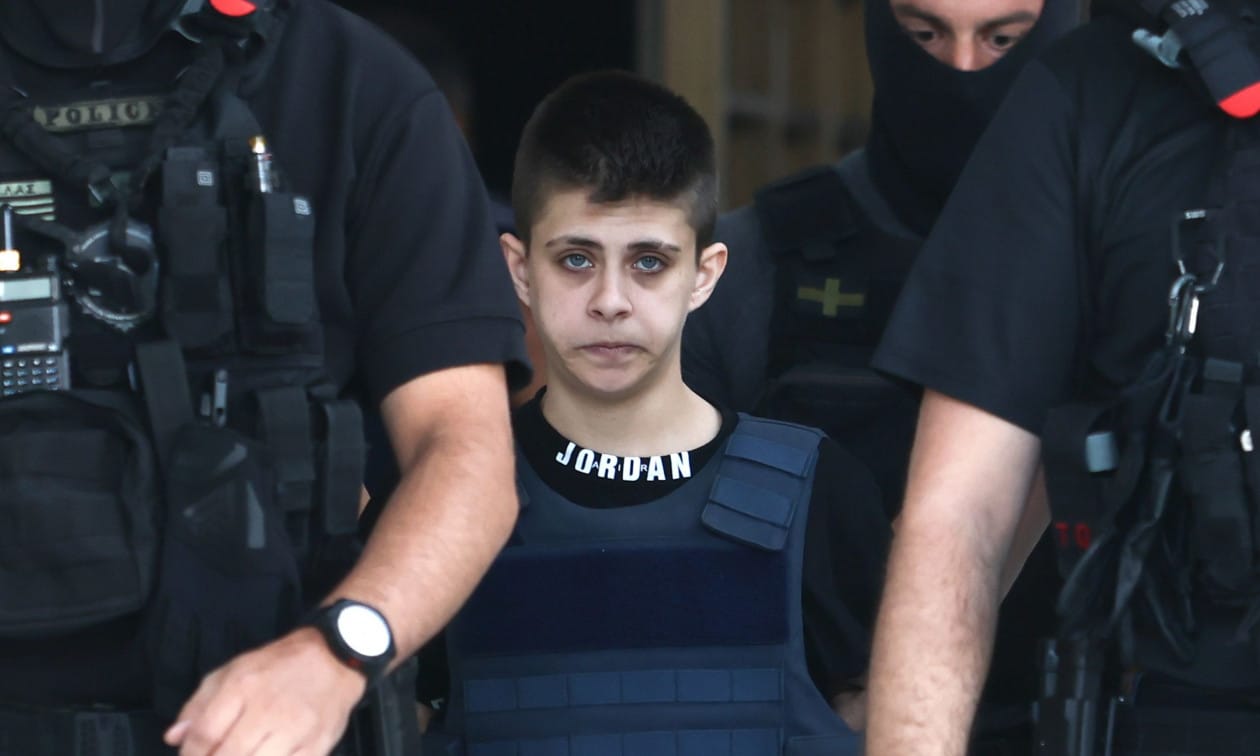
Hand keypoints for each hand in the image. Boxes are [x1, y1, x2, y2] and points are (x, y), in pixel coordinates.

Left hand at [164, 626, 366, 754]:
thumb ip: (199, 705)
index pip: (204, 734)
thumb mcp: (232, 671)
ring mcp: (296, 729)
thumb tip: (173, 737)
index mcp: (243, 687)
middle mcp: (269, 709)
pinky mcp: (317, 745)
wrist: (335, 657)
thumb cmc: (278, 667)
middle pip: (227, 755)